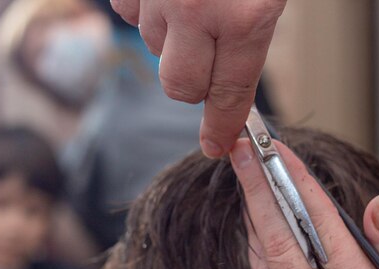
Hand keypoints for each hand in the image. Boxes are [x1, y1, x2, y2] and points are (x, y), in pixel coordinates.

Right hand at [110, 0, 286, 156]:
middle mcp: (196, 11)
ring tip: (194, 2)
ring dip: (172, 36)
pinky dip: (146, 9)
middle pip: (180, 86)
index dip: (222, 125)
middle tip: (210, 53)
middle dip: (194, 81)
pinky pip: (129, 13)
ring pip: (153, 47)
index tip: (216, 144)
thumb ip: (250, 35)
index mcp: (244, 17)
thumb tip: (228, 87)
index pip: (229, 95)